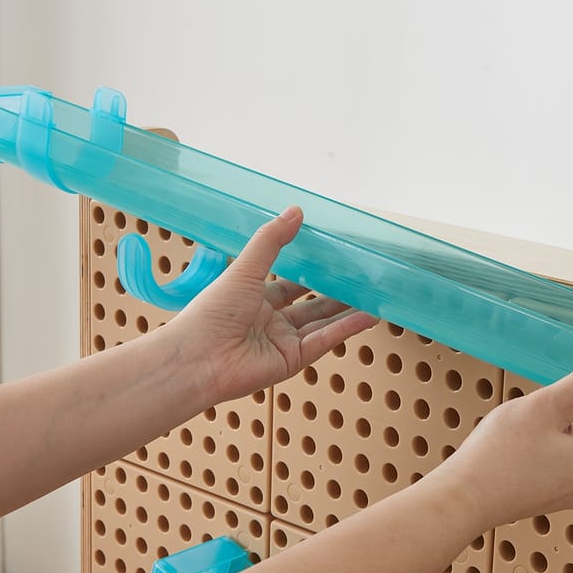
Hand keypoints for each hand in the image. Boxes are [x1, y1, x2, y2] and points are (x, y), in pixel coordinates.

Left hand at [168, 206, 377, 405]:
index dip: (312, 276)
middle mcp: (271, 323)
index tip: (335, 264)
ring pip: (323, 325)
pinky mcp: (293, 361)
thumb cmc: (212, 313)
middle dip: (337, 296)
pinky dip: (346, 330)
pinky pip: (324, 342)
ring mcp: (283, 343)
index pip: (290, 287)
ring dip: (348, 313)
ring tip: (374, 299)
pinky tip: (367, 317)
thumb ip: (272, 241)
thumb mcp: (245, 269)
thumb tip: (295, 211)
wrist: (198, 359)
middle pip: (312, 307)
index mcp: (255, 299)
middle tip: (362, 282)